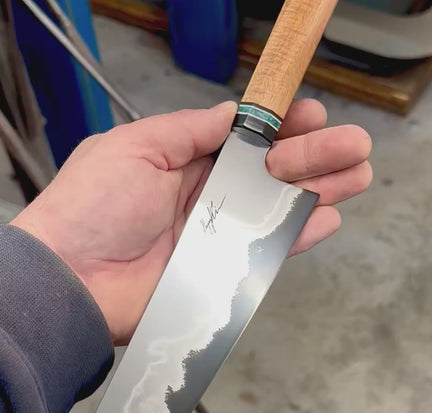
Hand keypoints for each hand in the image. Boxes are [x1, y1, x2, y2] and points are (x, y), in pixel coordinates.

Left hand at [12, 100, 371, 343]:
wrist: (72, 280)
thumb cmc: (96, 204)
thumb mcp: (134, 148)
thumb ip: (187, 130)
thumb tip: (233, 113)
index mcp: (186, 162)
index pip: (244, 140)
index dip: (280, 127)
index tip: (312, 114)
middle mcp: (208, 197)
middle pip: (271, 173)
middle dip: (315, 155)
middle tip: (355, 144)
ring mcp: (218, 237)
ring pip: (278, 209)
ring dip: (320, 191)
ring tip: (359, 174)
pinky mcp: (222, 274)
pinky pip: (268, 252)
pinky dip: (300, 236)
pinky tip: (330, 217)